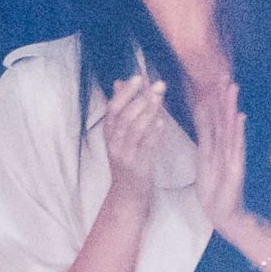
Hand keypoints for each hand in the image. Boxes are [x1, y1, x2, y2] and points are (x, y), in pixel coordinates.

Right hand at [103, 74, 166, 214]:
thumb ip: (122, 109)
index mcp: (109, 133)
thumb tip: (120, 82)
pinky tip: (161, 122)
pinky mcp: (138, 167)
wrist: (127, 194)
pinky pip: (146, 147)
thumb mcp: (119, 134)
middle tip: (157, 85)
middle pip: (124, 117)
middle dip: (141, 99)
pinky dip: (154, 134)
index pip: (113, 108)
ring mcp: (125, 156)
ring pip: (135, 130)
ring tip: (160, 99)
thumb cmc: (126, 159)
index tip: (138, 77)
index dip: (125, 92)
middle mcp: (114, 143)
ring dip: (149, 112)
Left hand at [192, 81, 247, 233]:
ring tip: (233, 89)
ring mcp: (232, 155)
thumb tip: (201, 115)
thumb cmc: (213, 186)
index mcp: (216, 143)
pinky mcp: (236, 167)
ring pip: (230, 127)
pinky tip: (239, 118)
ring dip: (231, 108)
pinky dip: (237, 132)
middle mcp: (226, 145)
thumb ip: (205, 135)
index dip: (212, 97)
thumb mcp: (204, 157)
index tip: (212, 77)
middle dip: (224, 96)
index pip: (213, 116)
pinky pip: (236, 146)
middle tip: (225, 74)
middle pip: (224, 116)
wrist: (222, 211)